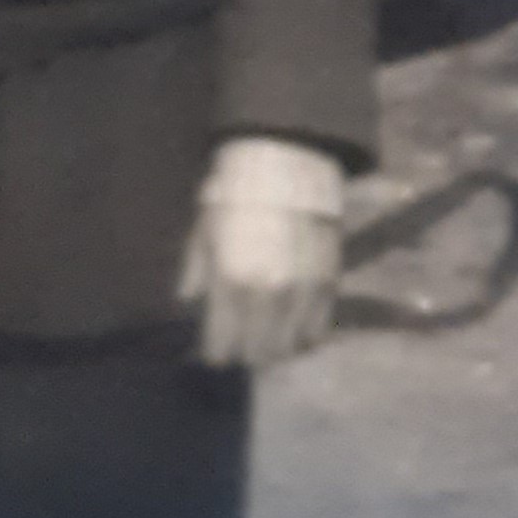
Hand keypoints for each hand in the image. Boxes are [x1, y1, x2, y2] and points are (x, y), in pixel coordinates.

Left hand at [180, 137, 346, 370]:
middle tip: (239, 339)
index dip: (215, 352)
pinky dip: (303, 335)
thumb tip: (188, 303)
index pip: (222, 348)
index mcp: (230, 283)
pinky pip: (317, 332)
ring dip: (274, 347)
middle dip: (244, 351)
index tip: (214, 348)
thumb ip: (196, 273)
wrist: (286, 162)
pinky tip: (291, 323)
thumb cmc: (235, 194)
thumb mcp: (203, 229)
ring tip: (265, 333)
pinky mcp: (328, 286)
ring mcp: (302, 295)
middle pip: (256, 355)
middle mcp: (267, 296)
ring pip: (288, 350)